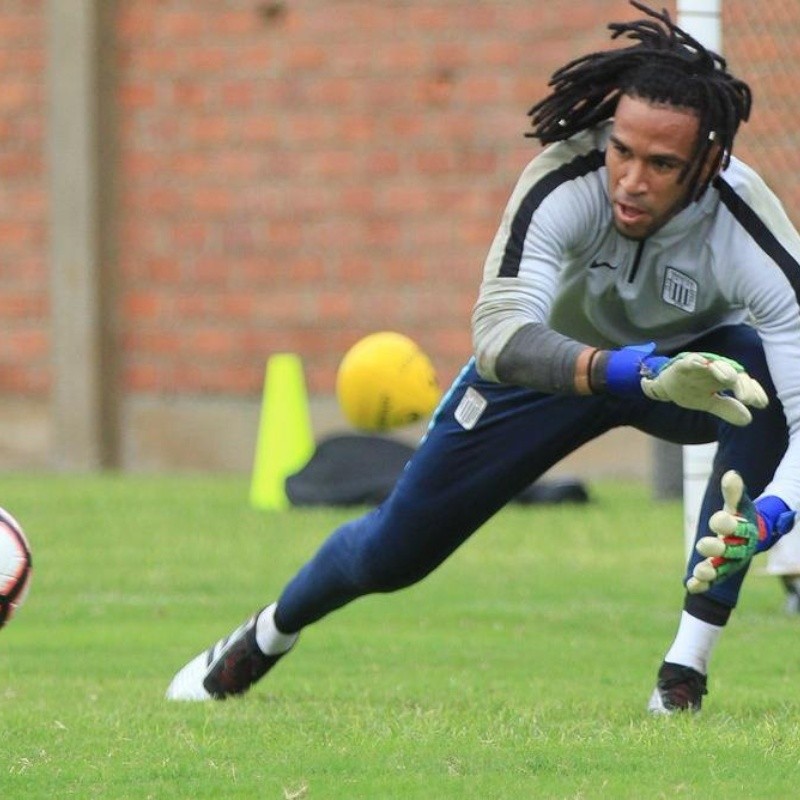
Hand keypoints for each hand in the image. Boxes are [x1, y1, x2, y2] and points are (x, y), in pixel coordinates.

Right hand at [640, 352, 767, 425]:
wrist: (664, 386)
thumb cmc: (689, 390)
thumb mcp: (709, 403)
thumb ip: (727, 409)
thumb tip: (748, 420)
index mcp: (724, 379)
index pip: (743, 383)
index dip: (753, 391)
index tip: (760, 404)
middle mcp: (715, 370)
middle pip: (733, 373)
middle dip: (741, 384)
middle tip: (746, 398)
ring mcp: (699, 366)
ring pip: (714, 365)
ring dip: (722, 370)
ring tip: (730, 379)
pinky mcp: (682, 364)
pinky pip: (690, 361)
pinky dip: (696, 362)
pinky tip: (702, 364)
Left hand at [686, 470, 777, 593]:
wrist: (748, 537)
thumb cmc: (739, 517)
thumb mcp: (737, 504)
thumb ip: (733, 492)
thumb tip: (731, 475)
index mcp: (744, 530)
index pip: (737, 527)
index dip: (727, 523)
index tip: (717, 518)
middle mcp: (739, 548)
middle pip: (730, 550)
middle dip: (717, 548)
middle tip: (702, 545)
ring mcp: (730, 562)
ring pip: (721, 569)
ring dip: (710, 571)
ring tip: (699, 572)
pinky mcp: (720, 571)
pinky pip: (711, 580)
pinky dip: (701, 584)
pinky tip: (689, 586)